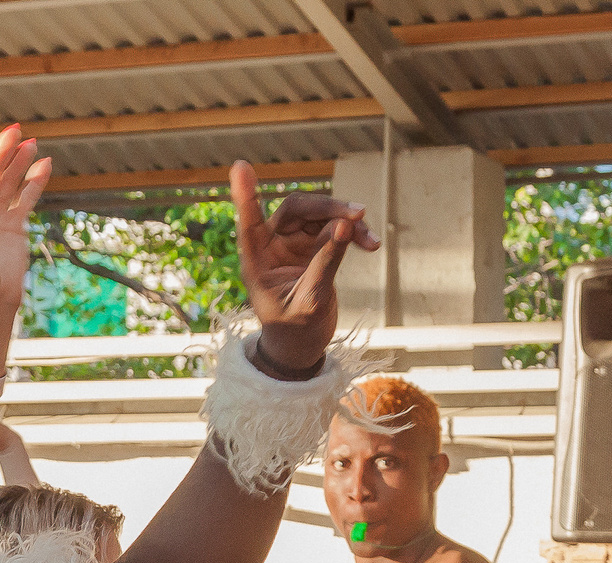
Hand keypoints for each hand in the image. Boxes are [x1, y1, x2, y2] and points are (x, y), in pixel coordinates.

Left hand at [229, 162, 377, 374]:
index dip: (246, 195)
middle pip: (297, 208)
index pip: (249, 221)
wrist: (301, 347)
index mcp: (257, 260)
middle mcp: (273, 246)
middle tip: (358, 213)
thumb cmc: (294, 331)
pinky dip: (354, 233)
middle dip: (328, 207)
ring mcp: (294, 244)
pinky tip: (371, 243)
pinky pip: (336, 229)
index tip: (240, 167)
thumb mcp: (310, 300)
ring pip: (320, 216)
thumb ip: (326, 263)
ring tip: (370, 239)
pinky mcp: (314, 248)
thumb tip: (346, 224)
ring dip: (347, 221)